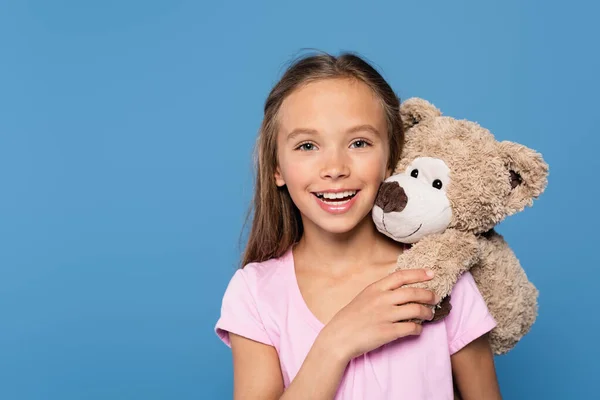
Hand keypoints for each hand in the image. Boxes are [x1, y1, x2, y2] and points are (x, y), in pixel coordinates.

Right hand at [317, 269, 439, 362]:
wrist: (339, 337)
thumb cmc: (351, 318)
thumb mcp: (364, 297)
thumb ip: (381, 292)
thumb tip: (401, 290)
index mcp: (375, 288)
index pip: (401, 276)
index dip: (418, 273)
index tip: (431, 273)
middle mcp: (381, 299)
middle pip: (413, 292)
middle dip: (428, 294)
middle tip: (435, 297)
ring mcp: (385, 315)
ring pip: (416, 310)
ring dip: (427, 312)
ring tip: (429, 315)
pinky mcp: (388, 332)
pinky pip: (411, 328)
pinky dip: (418, 329)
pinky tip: (417, 330)